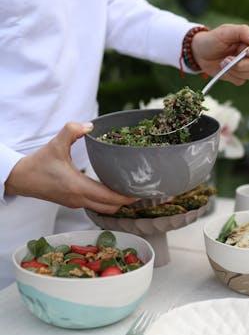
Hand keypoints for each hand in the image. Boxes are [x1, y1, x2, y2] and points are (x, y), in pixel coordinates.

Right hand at [5, 123, 137, 213]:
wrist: (22, 178)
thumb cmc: (39, 162)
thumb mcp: (56, 144)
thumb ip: (71, 131)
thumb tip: (89, 125)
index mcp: (78, 187)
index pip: (109, 198)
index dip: (126, 197)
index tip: (140, 192)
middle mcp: (79, 199)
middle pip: (110, 207)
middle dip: (126, 201)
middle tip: (140, 190)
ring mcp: (76, 203)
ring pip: (103, 209)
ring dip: (117, 202)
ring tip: (129, 189)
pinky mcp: (73, 203)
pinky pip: (96, 205)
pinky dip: (107, 201)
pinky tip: (112, 189)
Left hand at [191, 24, 248, 84]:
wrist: (198, 52)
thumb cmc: (212, 39)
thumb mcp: (226, 31)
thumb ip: (242, 32)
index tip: (248, 52)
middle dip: (243, 63)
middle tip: (227, 58)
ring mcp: (245, 66)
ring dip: (236, 70)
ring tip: (223, 62)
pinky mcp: (238, 76)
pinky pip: (242, 81)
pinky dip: (232, 76)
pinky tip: (223, 69)